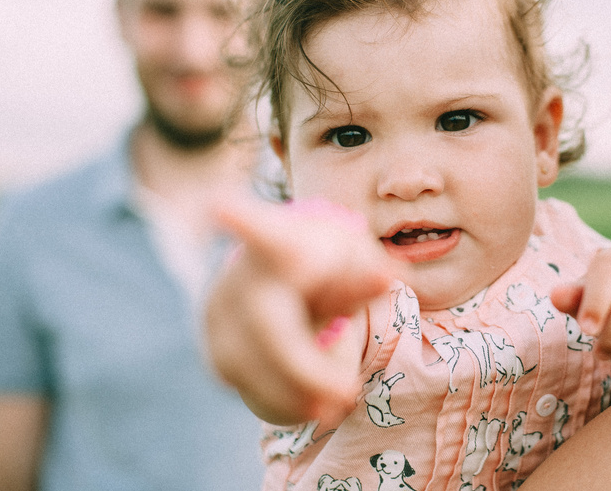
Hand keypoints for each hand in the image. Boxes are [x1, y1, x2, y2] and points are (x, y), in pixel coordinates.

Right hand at [204, 196, 405, 424]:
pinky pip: (247, 384)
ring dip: (297, 394)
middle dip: (305, 369)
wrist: (283, 280)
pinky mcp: (218, 352)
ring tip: (341, 406)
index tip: (217, 205)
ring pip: (249, 365)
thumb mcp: (352, 261)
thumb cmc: (326, 262)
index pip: (263, 232)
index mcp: (278, 243)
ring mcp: (220, 317)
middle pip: (264, 326)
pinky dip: (284, 400)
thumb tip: (392, 276)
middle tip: (350, 395)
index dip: (240, 219)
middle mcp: (240, 277)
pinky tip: (314, 406)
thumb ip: (367, 271)